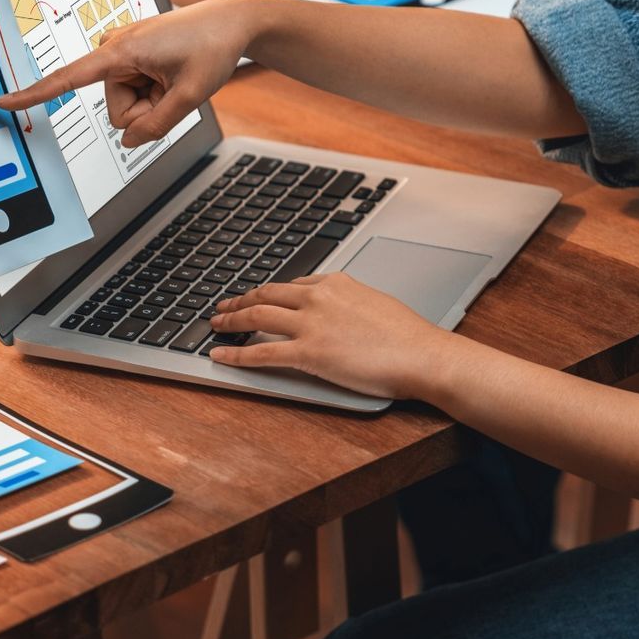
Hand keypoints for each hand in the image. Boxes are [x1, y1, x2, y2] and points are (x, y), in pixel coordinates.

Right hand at [0, 0, 253, 147]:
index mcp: (121, 51)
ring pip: (126, 104)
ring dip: (154, 100)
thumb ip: (157, 127)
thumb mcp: (191, 96)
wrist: (232, 22)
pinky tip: (173, 74)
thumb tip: (128, 140)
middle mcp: (114, 48)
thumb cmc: (213, 46)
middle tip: (176, 87)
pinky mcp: (132, 57)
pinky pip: (134, 91)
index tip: (3, 102)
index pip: (68, 79)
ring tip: (177, 77)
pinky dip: (156, 92)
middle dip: (147, 110)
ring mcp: (123, 53)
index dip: (34, 93)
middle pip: (117, 110)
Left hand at [206, 273, 453, 399]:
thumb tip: (341, 313)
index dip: (270, 293)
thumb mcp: (376, 304)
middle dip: (241, 299)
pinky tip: (220, 354)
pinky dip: (236, 353)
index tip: (258, 297)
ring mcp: (311, 324)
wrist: (423, 355)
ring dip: (231, 319)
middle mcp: (319, 297)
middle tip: (225, 306)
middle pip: (267, 293)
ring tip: (215, 324)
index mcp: (336, 283)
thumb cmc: (409, 337)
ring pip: (257, 315)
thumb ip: (351, 304)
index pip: (293, 284)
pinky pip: (261, 351)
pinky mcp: (308, 352)